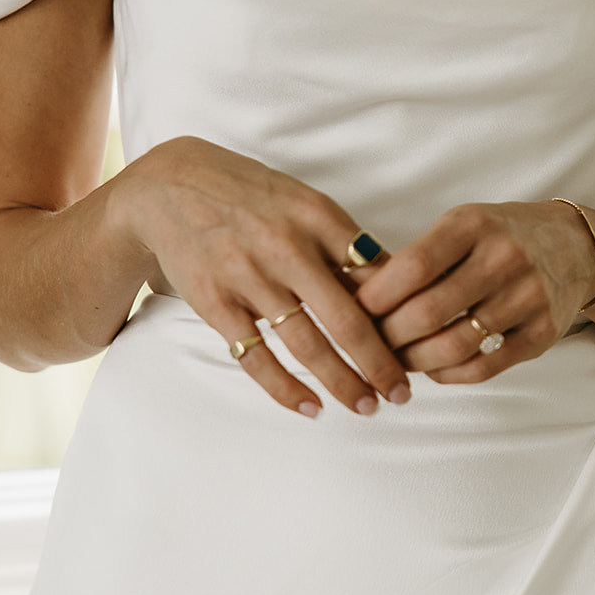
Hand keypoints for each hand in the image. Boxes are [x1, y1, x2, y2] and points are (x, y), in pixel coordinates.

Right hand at [114, 136, 410, 416]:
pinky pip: (257, 357)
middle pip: (347, 319)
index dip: (403, 314)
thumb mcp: (304, 201)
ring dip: (341, 382)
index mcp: (318, 217)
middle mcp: (286, 248)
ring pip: (306, 345)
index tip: (424, 344)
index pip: (374, 274)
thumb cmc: (252, 196)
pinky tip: (311, 408)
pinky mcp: (216, 303)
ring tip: (367, 407)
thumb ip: (344, 241)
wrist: (170, 186)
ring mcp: (249, 278)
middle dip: (381, 363)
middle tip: (403, 393)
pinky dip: (286, 388)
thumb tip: (397, 285)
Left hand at [355, 200, 594, 382]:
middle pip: (429, 312)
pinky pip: (485, 367)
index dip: (376, 296)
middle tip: (369, 345)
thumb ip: (420, 258)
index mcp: (474, 225)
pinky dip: (450, 374)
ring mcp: (529, 296)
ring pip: (455, 345)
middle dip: (389, 336)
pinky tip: (434, 369)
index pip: (413, 266)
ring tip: (396, 361)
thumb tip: (358, 299)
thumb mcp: (463, 226)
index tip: (354, 310)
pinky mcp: (544, 332)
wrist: (575, 248)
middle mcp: (505, 257)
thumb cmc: (499, 237)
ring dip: (415, 361)